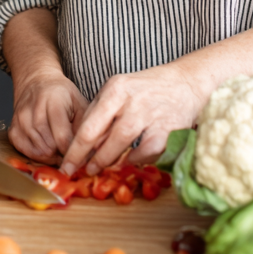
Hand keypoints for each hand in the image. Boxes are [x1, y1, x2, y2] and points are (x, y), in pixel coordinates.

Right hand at [8, 68, 88, 164]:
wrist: (36, 81)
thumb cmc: (62, 94)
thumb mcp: (79, 102)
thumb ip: (84, 125)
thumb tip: (89, 151)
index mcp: (54, 101)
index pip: (62, 137)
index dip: (73, 152)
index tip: (81, 156)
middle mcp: (34, 109)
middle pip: (50, 147)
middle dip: (63, 155)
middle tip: (71, 152)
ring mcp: (21, 119)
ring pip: (38, 151)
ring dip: (52, 156)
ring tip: (60, 149)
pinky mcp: (13, 128)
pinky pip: (25, 151)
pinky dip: (37, 156)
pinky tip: (47, 149)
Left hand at [59, 64, 202, 175]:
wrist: (186, 83)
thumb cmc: (147, 89)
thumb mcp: (119, 89)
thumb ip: (100, 110)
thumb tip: (81, 140)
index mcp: (115, 88)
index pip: (88, 123)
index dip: (75, 148)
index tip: (66, 163)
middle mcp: (131, 100)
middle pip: (101, 134)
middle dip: (85, 157)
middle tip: (78, 170)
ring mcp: (150, 114)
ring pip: (121, 142)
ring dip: (107, 160)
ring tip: (97, 168)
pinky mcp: (168, 129)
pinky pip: (146, 151)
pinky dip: (135, 160)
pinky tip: (127, 162)